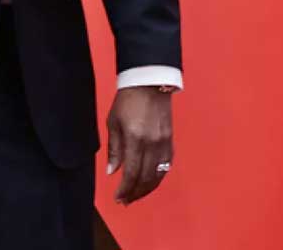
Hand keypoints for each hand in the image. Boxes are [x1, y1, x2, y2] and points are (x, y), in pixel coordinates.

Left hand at [106, 86, 173, 204]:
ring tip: (136, 195)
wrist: (149, 82)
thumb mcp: (113, 123)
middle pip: (146, 177)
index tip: (118, 197)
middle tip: (126, 201)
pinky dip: (158, 176)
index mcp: (135, 139)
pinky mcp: (170, 139)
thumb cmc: (127, 100)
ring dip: (147, 188)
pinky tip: (151, 181)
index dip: (125, 189)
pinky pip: (166, 164)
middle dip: (135, 192)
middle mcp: (152, 143)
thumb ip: (114, 149)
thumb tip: (112, 171)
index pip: (132, 173)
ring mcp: (163, 142)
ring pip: (158, 174)